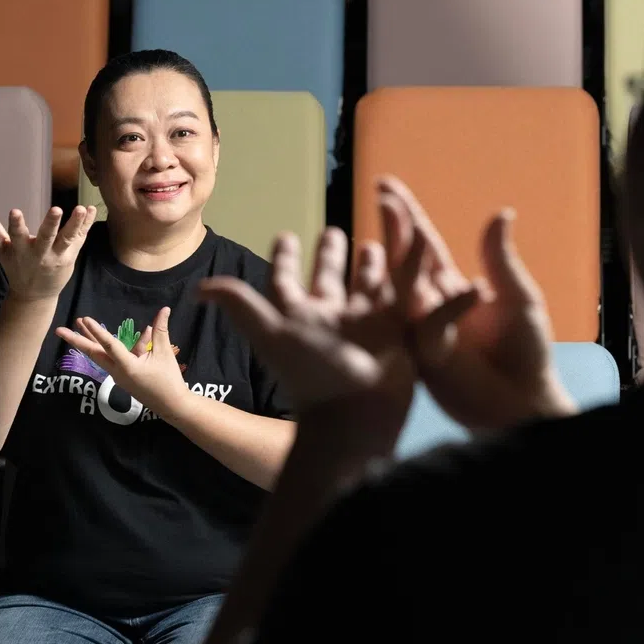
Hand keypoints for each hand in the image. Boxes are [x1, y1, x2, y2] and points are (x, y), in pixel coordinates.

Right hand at [0, 205, 96, 301]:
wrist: (35, 295)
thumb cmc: (16, 266)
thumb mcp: (1, 249)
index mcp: (21, 250)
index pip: (16, 235)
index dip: (15, 224)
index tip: (14, 211)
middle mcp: (40, 253)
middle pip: (47, 237)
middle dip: (51, 224)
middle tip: (57, 209)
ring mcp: (57, 256)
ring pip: (68, 239)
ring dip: (75, 223)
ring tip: (82, 209)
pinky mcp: (70, 257)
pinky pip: (80, 239)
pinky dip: (87, 225)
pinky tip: (93, 209)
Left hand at [55, 306, 185, 413]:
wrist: (172, 405)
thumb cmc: (169, 380)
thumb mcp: (164, 353)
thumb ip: (160, 331)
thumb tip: (164, 309)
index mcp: (127, 366)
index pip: (109, 345)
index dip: (96, 331)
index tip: (85, 320)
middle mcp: (118, 372)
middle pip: (93, 353)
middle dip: (76, 340)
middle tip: (59, 330)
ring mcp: (118, 376)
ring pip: (101, 355)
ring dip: (91, 340)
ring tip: (80, 324)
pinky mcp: (122, 378)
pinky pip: (114, 359)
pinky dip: (116, 347)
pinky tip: (135, 335)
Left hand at [197, 210, 477, 451]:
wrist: (356, 412)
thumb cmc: (311, 373)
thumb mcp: (272, 333)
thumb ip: (241, 306)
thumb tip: (199, 289)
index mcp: (302, 314)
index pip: (288, 279)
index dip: (285, 258)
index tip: (285, 235)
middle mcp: (334, 317)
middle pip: (330, 279)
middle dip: (331, 256)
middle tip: (333, 230)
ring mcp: (368, 325)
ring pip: (370, 286)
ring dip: (373, 265)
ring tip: (376, 241)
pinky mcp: (400, 332)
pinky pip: (414, 300)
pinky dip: (431, 287)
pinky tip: (444, 264)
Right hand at [380, 178, 574, 432]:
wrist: (526, 400)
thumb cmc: (526, 351)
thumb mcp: (519, 298)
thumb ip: (501, 259)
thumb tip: (501, 211)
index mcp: (451, 288)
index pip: (424, 246)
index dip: (407, 216)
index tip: (386, 186)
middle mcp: (431, 307)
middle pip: (406, 261)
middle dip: (394, 228)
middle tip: (381, 195)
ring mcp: (425, 332)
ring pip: (406, 290)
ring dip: (404, 258)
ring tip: (402, 224)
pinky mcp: (430, 359)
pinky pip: (433, 327)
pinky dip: (450, 307)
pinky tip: (474, 287)